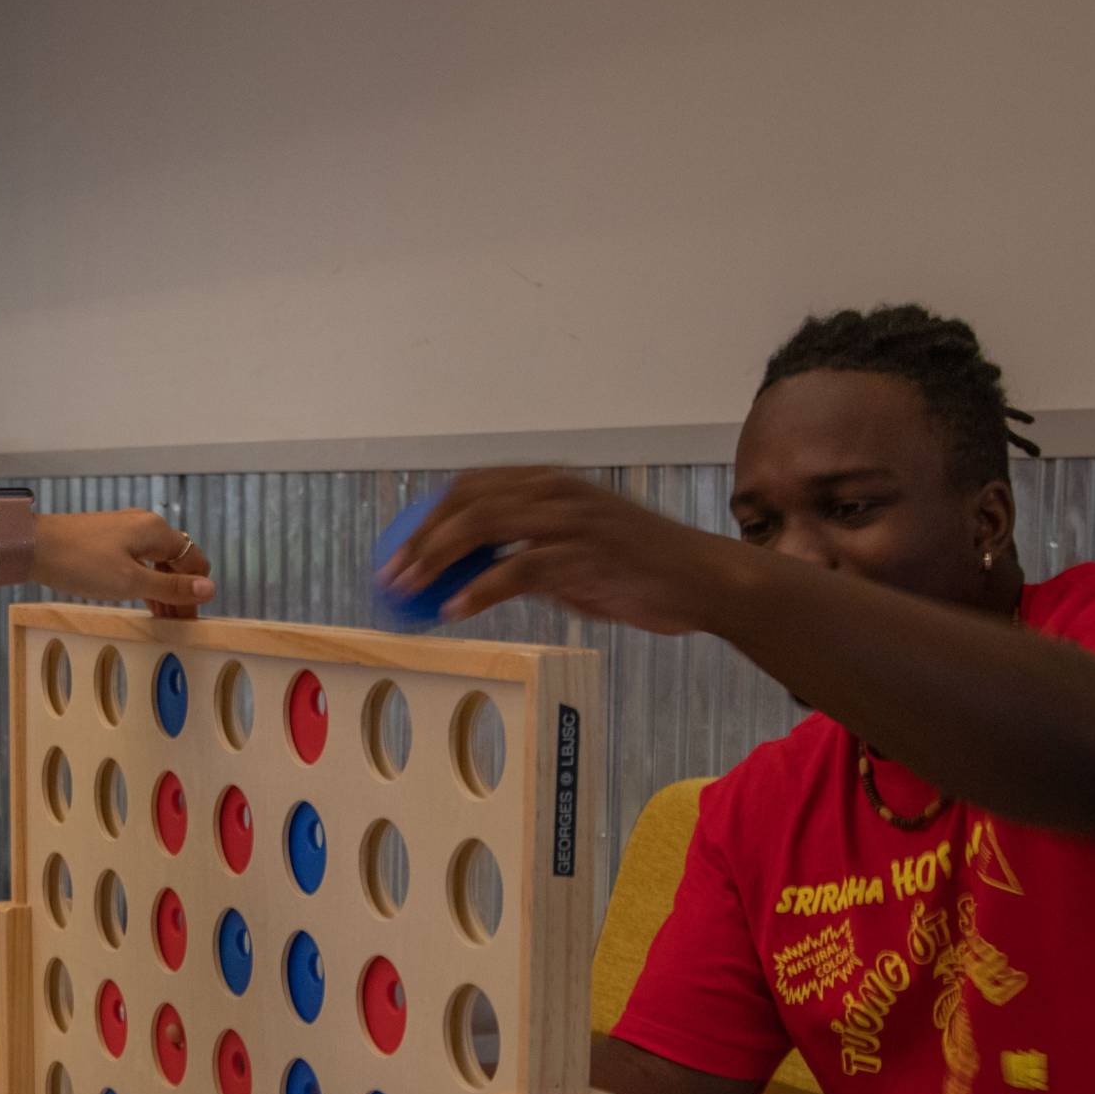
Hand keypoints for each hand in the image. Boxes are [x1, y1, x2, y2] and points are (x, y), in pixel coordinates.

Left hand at [30, 510, 215, 617]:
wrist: (33, 546)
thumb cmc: (80, 562)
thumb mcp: (130, 581)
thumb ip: (171, 587)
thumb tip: (210, 589)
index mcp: (156, 531)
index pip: (194, 560)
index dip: (197, 591)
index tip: (192, 619)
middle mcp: (145, 526)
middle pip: (177, 562)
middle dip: (181, 592)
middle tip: (179, 626)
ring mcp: (126, 531)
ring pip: (157, 564)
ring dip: (164, 591)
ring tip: (164, 621)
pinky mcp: (109, 540)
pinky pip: (138, 562)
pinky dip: (145, 583)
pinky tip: (145, 603)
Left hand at [382, 468, 744, 633]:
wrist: (701, 580)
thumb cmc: (639, 571)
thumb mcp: (574, 558)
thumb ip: (526, 558)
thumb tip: (473, 580)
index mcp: (551, 484)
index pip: (470, 487)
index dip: (427, 517)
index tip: (398, 552)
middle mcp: (556, 491)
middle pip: (467, 502)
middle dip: (421, 539)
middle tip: (393, 577)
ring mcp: (571, 519)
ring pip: (485, 525)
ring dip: (438, 560)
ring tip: (411, 592)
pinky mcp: (586, 554)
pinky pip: (518, 568)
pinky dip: (480, 589)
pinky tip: (455, 609)